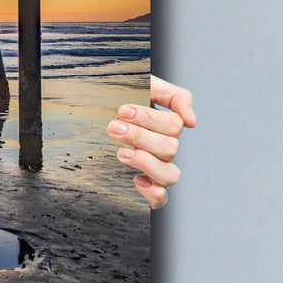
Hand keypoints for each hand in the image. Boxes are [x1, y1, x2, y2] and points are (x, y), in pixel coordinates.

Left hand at [108, 75, 195, 208]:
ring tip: (121, 152)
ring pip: (170, 175)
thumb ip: (174, 96)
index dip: (149, 118)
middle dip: (139, 136)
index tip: (122, 110)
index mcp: (166, 124)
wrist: (91, 109)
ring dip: (145, 162)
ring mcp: (156, 166)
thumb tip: (192, 121)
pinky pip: (160, 198)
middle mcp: (165, 147)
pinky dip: (153, 193)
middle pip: (170, 148)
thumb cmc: (119, 96)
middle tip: (113, 127)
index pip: (174, 125)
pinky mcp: (145, 184)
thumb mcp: (146, 84)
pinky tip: (136, 180)